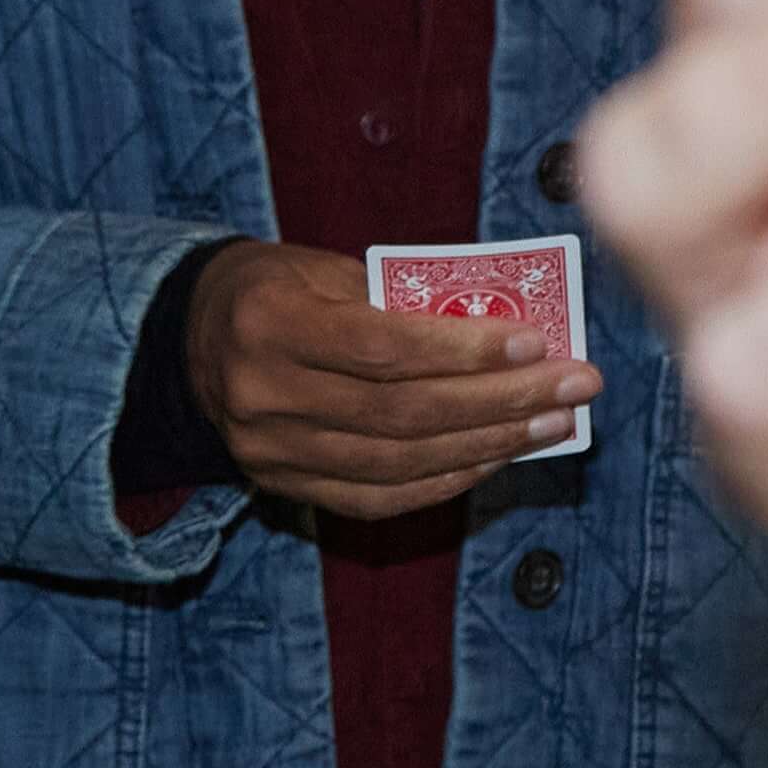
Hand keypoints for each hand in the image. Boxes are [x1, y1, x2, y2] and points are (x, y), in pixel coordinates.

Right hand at [186, 241, 600, 522]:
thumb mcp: (325, 268)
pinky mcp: (282, 488)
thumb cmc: (279, 287)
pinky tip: (497, 457)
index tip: (536, 342)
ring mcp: (269, 453)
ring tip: (552, 423)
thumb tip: (506, 332)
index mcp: (268, 324)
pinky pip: (378, 499)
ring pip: (397, 463)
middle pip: (401, 413)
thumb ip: (400, 300)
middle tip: (574, 386)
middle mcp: (262, 396)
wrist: (193, 340)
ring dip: (488, 446)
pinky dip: (445, 480)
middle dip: (501, 402)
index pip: (382, 348)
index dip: (464, 351)